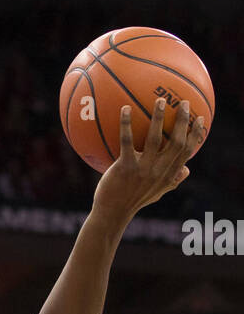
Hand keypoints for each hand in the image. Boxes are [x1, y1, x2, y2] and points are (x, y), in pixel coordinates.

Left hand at [92, 99, 205, 228]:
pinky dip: (126, 123)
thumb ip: (173, 181)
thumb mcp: (158, 192)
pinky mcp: (125, 167)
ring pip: (154, 138)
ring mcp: (143, 169)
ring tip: (160, 100)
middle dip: (182, 120)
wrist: (113, 213)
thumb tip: (188, 170)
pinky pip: (126, 141)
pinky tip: (125, 108)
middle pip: (176, 142)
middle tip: (182, 102)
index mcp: (168, 175)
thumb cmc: (134, 200)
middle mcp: (159, 171)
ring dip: (158, 118)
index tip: (200, 118)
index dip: (195, 134)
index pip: (186, 151)